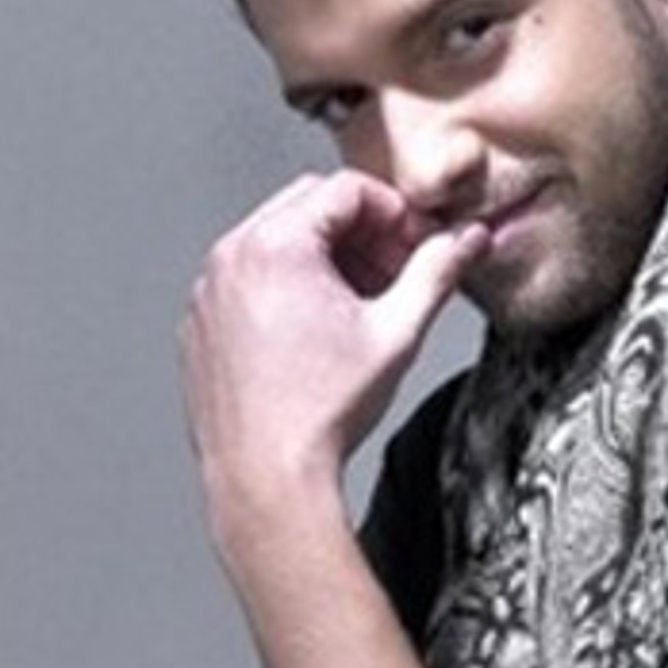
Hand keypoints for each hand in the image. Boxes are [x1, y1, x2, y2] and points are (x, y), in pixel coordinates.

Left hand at [180, 171, 486, 558]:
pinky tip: (315, 337)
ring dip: (323, 261)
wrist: (267, 478)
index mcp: (276, 245)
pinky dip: (284, 291)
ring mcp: (209, 292)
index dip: (395, 214)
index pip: (347, 190)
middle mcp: (231, 258)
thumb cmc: (319, 415)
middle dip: (361, 234)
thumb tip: (465, 242)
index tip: (417, 244)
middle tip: (394, 275)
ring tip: (358, 310)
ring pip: (276, 244)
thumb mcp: (396, 333)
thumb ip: (436, 273)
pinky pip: (247, 283)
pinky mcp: (201, 325)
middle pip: (309, 208)